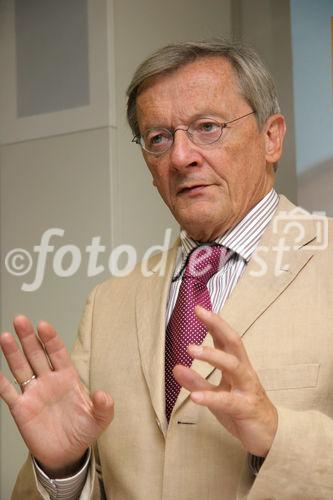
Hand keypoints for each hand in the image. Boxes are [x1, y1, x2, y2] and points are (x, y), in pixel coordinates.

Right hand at [0, 315, 113, 476]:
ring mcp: (33, 392)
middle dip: (29, 337)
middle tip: (21, 320)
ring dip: (13, 352)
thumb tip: (103, 395)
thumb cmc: (83, 431)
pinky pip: (8, 392)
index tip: (44, 326)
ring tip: (6, 336)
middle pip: (36, 354)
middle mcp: (48, 380)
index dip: (51, 339)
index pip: (57, 353)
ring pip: (21, 367)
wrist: (66, 454)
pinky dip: (1, 383)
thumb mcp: (99, 419)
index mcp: (67, 377)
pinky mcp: (21, 408)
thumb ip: (104, 407)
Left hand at [173, 306, 276, 456]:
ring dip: (212, 355)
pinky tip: (195, 397)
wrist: (270, 436)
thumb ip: (197, 382)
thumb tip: (176, 367)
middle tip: (200, 313)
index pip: (226, 339)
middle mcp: (244, 372)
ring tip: (191, 349)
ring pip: (233, 366)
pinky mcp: (245, 408)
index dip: (214, 323)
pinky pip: (228, 401)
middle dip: (218, 326)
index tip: (198, 309)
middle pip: (234, 343)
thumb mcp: (216, 395)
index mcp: (237, 366)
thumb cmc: (242, 410)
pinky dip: (211, 398)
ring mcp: (246, 389)